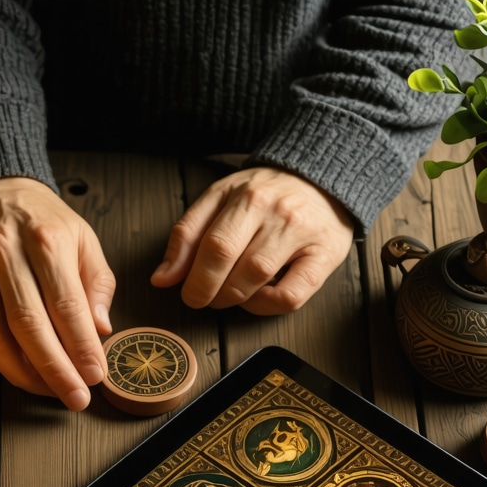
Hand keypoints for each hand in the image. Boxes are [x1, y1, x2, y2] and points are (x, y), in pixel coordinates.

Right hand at [0, 178, 114, 409]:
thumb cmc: (45, 222)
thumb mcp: (85, 241)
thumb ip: (97, 286)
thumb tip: (100, 330)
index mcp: (45, 240)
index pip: (66, 307)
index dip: (82, 348)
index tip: (95, 376)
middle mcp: (3, 251)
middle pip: (28, 327)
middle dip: (55, 371)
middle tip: (75, 397)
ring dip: (20, 373)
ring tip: (46, 388)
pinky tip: (1, 367)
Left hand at [151, 167, 353, 313]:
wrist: (322, 180)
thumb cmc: (266, 196)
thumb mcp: (221, 200)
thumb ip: (188, 235)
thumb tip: (161, 278)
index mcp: (246, 196)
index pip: (211, 245)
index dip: (193, 278)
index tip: (187, 293)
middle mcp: (276, 211)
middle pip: (230, 260)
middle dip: (208, 290)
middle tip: (204, 299)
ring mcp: (302, 234)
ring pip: (257, 279)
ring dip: (235, 298)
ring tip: (230, 296)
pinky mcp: (324, 256)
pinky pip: (291, 295)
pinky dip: (268, 306)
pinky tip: (259, 298)